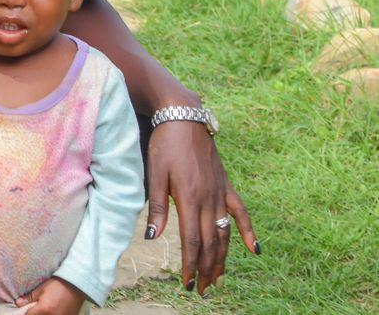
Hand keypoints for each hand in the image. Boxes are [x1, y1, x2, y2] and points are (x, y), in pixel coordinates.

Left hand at [15, 277, 85, 313]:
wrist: (76, 285)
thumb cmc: (58, 284)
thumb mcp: (42, 288)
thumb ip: (30, 297)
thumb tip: (17, 303)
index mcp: (44, 310)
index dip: (24, 312)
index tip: (23, 309)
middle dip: (32, 314)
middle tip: (33, 308)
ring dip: (40, 314)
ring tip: (43, 308)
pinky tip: (51, 310)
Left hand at [145, 122, 258, 295]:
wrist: (183, 116)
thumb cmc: (165, 144)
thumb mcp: (154, 172)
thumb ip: (157, 207)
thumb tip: (152, 236)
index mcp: (189, 198)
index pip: (193, 241)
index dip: (191, 264)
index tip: (188, 282)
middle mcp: (209, 198)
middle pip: (211, 242)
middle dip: (207, 268)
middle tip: (201, 288)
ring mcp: (220, 192)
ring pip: (225, 232)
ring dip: (222, 257)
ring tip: (218, 278)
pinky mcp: (225, 183)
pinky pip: (240, 211)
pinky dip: (248, 231)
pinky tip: (254, 249)